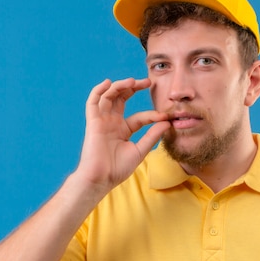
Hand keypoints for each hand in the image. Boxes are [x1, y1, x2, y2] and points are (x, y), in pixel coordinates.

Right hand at [75, 77, 169, 191]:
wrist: (101, 178)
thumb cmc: (117, 169)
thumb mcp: (140, 151)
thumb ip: (152, 136)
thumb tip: (166, 123)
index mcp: (123, 130)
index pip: (140, 117)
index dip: (152, 115)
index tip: (165, 116)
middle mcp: (112, 123)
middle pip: (122, 99)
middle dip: (133, 88)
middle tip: (147, 82)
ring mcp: (102, 121)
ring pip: (109, 97)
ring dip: (119, 86)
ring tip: (132, 81)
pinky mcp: (93, 122)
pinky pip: (93, 102)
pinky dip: (99, 90)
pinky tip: (108, 83)